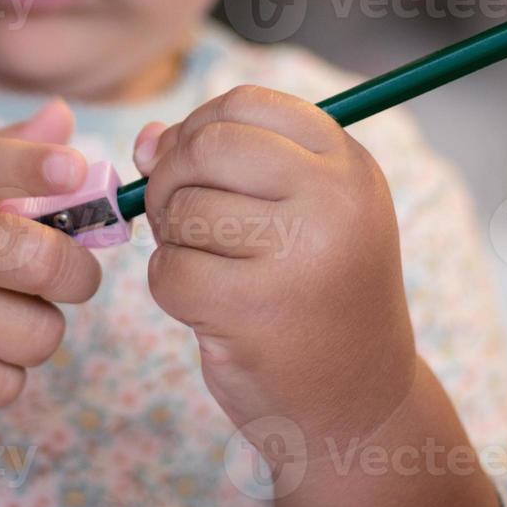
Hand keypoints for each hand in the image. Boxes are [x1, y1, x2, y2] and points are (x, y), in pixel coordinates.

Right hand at [0, 99, 101, 413]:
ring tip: (4, 317)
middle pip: (33, 259)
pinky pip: (4, 384)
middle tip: (69, 276)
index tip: (72, 170)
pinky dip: (4, 376)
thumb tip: (64, 117)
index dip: (32, 166)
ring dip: (35, 331)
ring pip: (34, 332)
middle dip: (75, 274)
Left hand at [133, 85, 418, 440]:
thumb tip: (146, 139)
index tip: (195, 166)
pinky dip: (170, 287)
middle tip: (182, 217)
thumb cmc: (314, 295)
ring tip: (212, 268)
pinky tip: (207, 307)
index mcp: (348, 165)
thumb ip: (223, 162)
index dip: (198, 128)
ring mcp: (299, 256)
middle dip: (173, 178)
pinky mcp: (255, 312)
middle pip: (207, 146)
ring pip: (183, 210)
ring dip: (173, 240)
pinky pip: (169, 271)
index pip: (245, 103)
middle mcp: (334, 201)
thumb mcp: (295, 212)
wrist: (359, 403)